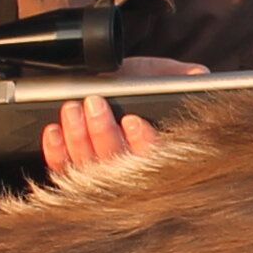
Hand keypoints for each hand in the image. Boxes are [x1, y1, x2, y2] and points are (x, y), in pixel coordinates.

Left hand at [39, 55, 205, 183]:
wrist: (109, 84)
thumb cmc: (138, 84)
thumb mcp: (161, 76)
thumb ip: (179, 76)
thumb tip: (198, 76)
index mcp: (159, 152)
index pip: (156, 157)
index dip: (143, 141)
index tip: (131, 120)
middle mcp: (131, 171)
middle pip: (118, 165)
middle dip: (103, 133)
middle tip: (94, 104)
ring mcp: (100, 177)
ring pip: (88, 169)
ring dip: (78, 139)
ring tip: (72, 109)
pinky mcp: (72, 175)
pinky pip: (62, 171)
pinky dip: (56, 152)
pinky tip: (54, 131)